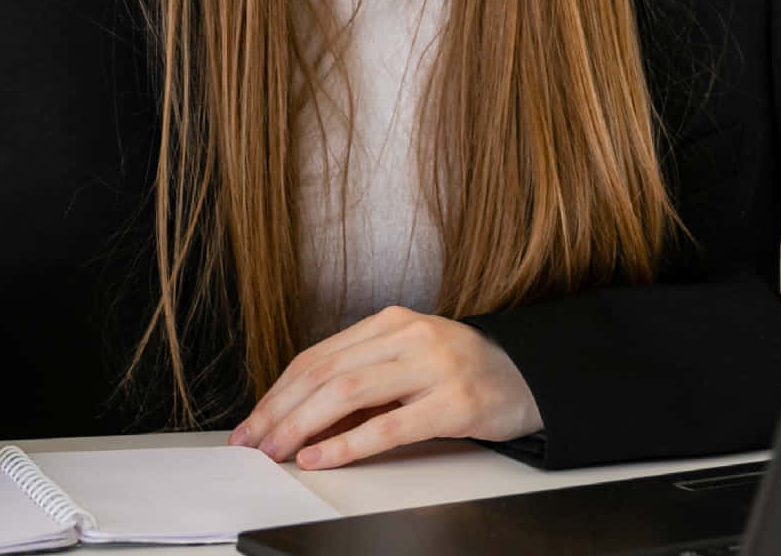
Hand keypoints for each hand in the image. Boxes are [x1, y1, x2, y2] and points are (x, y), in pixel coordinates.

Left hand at [229, 305, 542, 468]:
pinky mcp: (454, 401)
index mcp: (391, 322)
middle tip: (253, 442)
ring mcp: (433, 365)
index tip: (253, 421)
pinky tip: (322, 458)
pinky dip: (347, 444)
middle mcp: (409, 335)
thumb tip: (299, 419)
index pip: (319, 355)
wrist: (527, 375)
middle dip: (281, 410)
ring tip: (277, 451)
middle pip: (326, 372)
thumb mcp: (407, 362)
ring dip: (303, 426)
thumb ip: (361, 378)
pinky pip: (389, 425)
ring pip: (348, 392)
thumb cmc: (459, 372)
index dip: (279, 390)